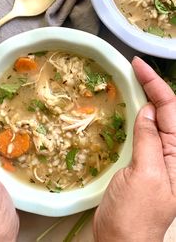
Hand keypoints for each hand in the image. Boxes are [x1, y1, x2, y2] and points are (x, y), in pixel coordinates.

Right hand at [93, 56, 175, 241]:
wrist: (120, 238)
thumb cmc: (135, 213)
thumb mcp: (145, 174)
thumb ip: (149, 140)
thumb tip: (147, 110)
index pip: (170, 110)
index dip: (156, 85)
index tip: (139, 65)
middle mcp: (171, 151)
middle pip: (165, 110)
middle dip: (152, 86)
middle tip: (134, 67)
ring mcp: (156, 155)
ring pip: (153, 118)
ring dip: (145, 97)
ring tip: (132, 80)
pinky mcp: (141, 159)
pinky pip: (142, 130)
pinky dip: (136, 114)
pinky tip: (130, 107)